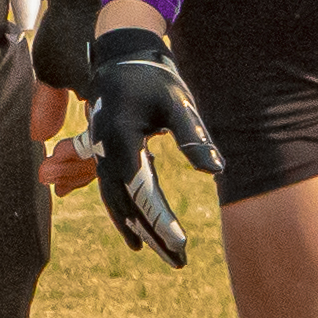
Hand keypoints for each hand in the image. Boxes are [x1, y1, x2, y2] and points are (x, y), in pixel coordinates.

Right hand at [79, 23, 221, 267]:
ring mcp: (101, 157)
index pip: (143, 190)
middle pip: (128, 206)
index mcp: (122, 141)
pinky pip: (111, 196)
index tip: (181, 244)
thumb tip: (216, 169)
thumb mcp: (178, 102)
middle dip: (154, 235)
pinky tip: (137, 239)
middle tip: (180, 262)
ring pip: (117, 205)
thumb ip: (194, 136)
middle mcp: (106, 154)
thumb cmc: (154, 77)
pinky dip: (124, 219)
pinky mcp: (104, 157)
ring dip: (139, 232)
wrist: (120, 56)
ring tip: (165, 256)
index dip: (161, 219)